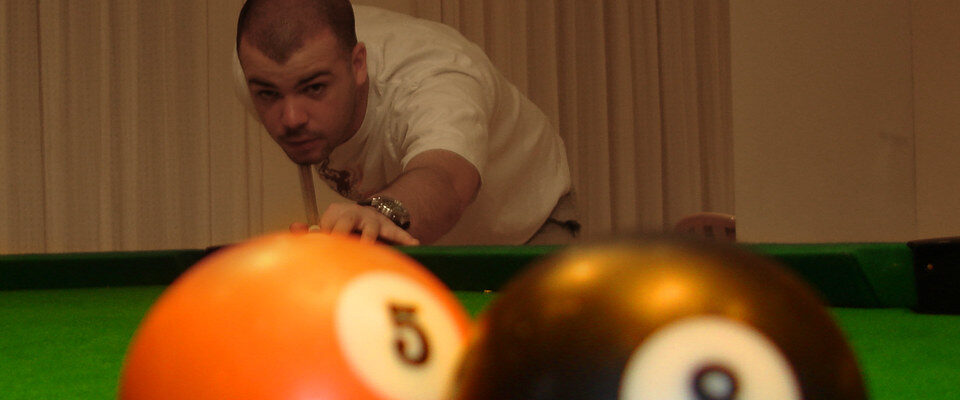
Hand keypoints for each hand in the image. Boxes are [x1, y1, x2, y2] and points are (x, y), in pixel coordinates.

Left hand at [292, 203, 419, 245]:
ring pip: (371, 227)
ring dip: (369, 237)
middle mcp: (354, 213)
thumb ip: (308, 231)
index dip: (324, 236)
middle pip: (346, 221)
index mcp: (336, 212)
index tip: (321, 246)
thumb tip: (294, 227)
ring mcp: (372, 220)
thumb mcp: (327, 225)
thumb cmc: (343, 227)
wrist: (369, 215)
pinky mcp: (388, 227)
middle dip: (341, 232)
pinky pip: (397, 232)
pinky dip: (404, 238)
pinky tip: (414, 244)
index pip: (327, 224)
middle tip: (339, 246)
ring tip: (368, 247)